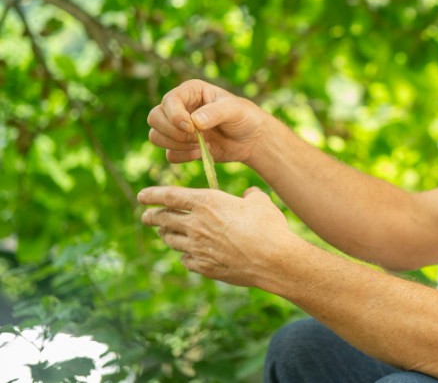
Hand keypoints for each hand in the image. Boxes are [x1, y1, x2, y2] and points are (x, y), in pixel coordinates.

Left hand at [139, 186, 293, 286]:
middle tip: (146, 216)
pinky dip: (184, 255)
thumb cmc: (268, 226)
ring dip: (165, 235)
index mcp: (207, 203)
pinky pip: (186, 259)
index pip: (170, 196)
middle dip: (152, 216)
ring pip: (171, 240)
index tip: (141, 196)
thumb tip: (248, 194)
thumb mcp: (260, 201)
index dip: (153, 195)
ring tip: (164, 233)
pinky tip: (187, 254)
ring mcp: (197, 248)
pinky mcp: (204, 266)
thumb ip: (249, 195)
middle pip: (163, 219)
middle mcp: (196, 225)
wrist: (272, 259)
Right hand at [147, 79, 266, 165]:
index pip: (168, 101)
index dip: (174, 115)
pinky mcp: (181, 147)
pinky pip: (169, 155)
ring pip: (156, 136)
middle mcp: (179, 108)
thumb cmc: (245, 116)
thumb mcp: (235, 109)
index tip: (191, 127)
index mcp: (190, 91)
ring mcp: (178, 128)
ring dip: (176, 145)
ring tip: (200, 145)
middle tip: (196, 137)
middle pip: (154, 118)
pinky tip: (202, 153)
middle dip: (172, 132)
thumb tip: (194, 122)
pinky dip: (183, 156)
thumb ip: (215, 113)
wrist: (252, 139)